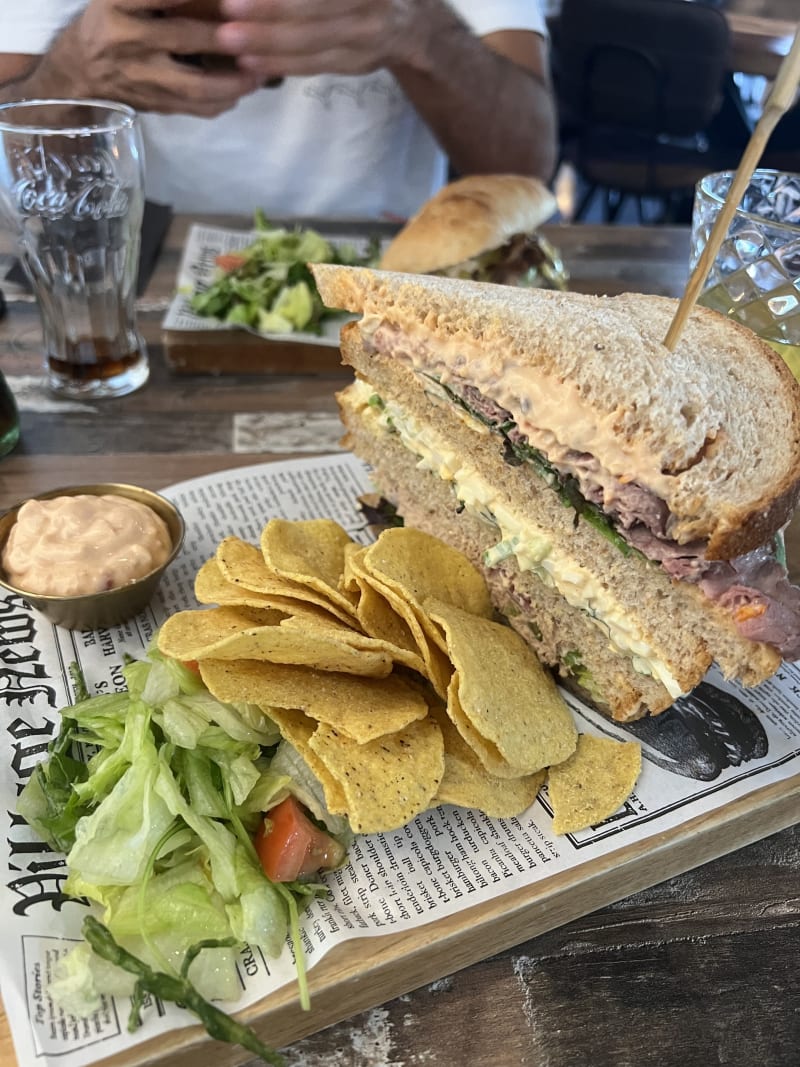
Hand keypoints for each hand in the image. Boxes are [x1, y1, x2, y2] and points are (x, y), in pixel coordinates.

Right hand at [41, 0, 260, 116]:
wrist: (79, 73)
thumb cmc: (110, 24)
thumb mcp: (121, 0)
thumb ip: (158, 1)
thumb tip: (219, 3)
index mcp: (118, 6)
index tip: (228, 0)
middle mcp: (126, 41)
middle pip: (183, 38)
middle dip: (224, 38)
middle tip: (256, 36)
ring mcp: (140, 77)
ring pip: (194, 85)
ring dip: (232, 82)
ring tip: (258, 75)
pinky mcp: (152, 104)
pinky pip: (192, 108)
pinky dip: (220, 102)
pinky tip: (239, 94)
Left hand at [216, 0, 423, 78]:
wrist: (415, 20)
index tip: (237, 0)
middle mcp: (369, 4)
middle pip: (314, 10)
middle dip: (268, 15)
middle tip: (227, 18)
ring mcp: (367, 35)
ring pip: (314, 43)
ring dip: (269, 45)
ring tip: (231, 44)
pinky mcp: (358, 62)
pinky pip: (316, 65)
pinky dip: (283, 65)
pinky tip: (253, 64)